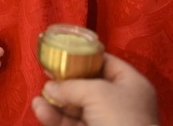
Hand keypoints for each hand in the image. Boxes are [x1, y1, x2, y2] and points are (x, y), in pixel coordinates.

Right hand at [31, 53, 158, 125]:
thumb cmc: (122, 121)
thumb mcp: (97, 92)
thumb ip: (71, 85)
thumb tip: (50, 87)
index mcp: (131, 85)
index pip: (106, 63)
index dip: (84, 57)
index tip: (62, 54)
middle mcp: (119, 103)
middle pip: (87, 86)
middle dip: (65, 82)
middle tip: (48, 75)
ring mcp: (105, 122)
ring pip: (75, 107)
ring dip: (56, 101)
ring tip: (40, 96)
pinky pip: (70, 123)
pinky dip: (54, 117)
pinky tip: (40, 109)